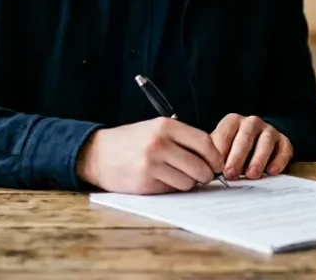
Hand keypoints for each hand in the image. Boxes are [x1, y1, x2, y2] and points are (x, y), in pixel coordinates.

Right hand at [76, 118, 223, 193]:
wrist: (97, 154)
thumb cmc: (132, 141)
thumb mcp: (156, 129)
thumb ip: (183, 139)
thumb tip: (214, 157)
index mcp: (165, 126)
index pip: (205, 143)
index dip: (216, 157)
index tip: (217, 164)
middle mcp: (159, 144)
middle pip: (201, 166)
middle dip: (206, 174)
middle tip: (202, 175)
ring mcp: (151, 164)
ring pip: (188, 182)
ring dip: (188, 182)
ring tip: (176, 175)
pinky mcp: (144, 183)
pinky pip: (172, 190)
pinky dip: (171, 188)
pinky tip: (160, 180)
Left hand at [210, 114, 292, 180]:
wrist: (259, 141)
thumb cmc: (234, 148)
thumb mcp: (221, 147)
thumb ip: (213, 155)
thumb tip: (204, 170)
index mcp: (233, 121)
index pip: (225, 133)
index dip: (219, 151)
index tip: (215, 168)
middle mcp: (252, 122)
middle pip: (245, 137)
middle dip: (237, 157)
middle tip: (230, 174)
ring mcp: (269, 130)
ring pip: (265, 142)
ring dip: (258, 159)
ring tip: (251, 175)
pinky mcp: (284, 141)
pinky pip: (283, 149)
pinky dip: (278, 160)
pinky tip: (271, 171)